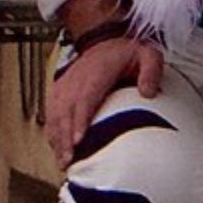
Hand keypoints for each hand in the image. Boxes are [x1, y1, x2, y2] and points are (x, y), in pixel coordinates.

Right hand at [47, 37, 163, 166]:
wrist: (105, 40)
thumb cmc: (127, 52)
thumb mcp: (148, 55)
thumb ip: (151, 72)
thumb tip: (149, 93)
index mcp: (97, 73)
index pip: (86, 98)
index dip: (80, 120)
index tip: (78, 140)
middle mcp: (76, 80)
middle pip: (66, 111)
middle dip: (65, 137)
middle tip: (68, 160)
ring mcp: (65, 85)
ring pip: (56, 115)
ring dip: (56, 138)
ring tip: (62, 161)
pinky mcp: (59, 91)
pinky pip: (51, 113)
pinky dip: (52, 131)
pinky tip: (56, 148)